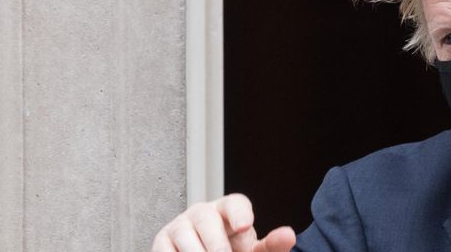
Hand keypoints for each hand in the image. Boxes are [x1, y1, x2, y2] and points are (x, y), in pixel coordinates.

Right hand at [152, 193, 295, 251]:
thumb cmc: (231, 251)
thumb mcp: (252, 251)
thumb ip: (270, 245)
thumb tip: (288, 235)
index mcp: (228, 210)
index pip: (234, 203)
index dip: (239, 213)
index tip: (244, 226)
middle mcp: (202, 213)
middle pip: (206, 219)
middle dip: (218, 245)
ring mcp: (179, 226)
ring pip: (186, 239)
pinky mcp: (162, 241)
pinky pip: (167, 251)